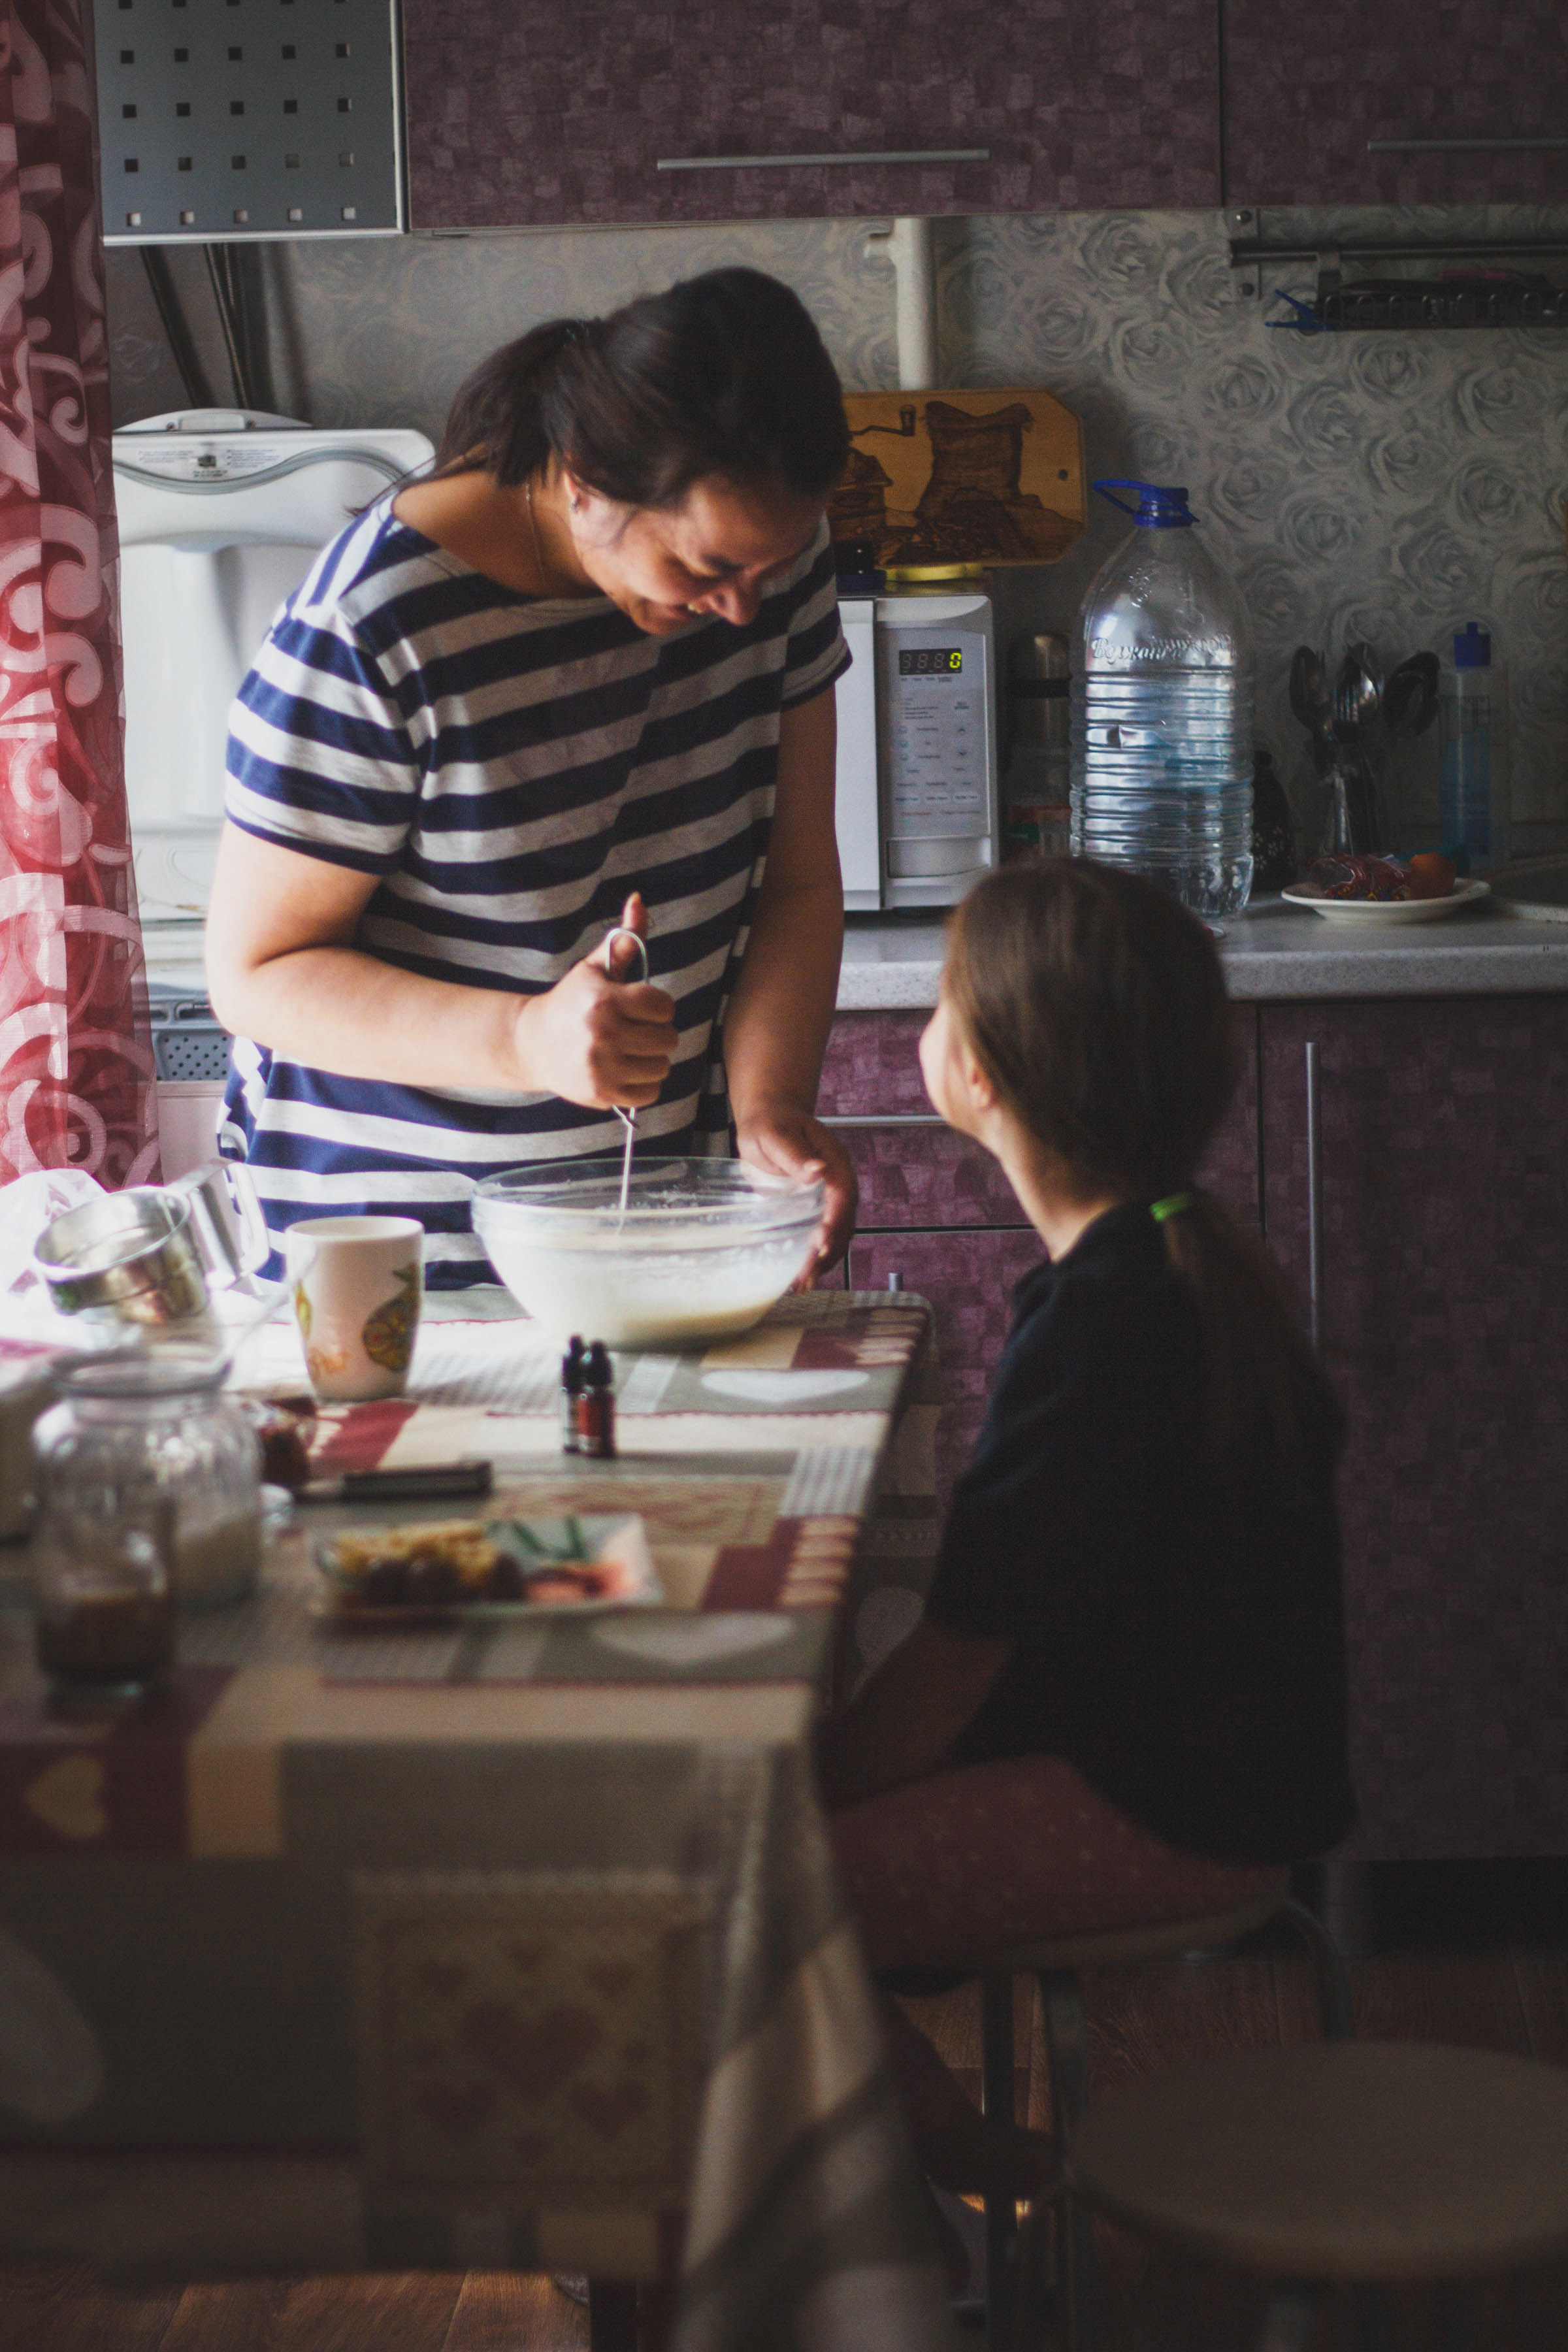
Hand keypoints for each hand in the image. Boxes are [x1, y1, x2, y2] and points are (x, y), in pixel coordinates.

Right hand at [511, 893, 678, 1108]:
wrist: (532, 1043)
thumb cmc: (572, 1001)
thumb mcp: (596, 967)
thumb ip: (625, 938)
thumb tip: (638, 899)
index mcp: (605, 1000)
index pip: (663, 1006)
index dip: (658, 1006)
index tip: (642, 1007)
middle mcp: (603, 1034)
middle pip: (668, 1038)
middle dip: (656, 1033)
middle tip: (635, 1030)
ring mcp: (602, 1068)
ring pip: (662, 1066)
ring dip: (652, 1058)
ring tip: (631, 1050)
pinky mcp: (602, 1094)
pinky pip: (651, 1093)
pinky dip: (645, 1083)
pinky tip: (626, 1070)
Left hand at [734, 1101, 857, 1283]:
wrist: (768, 1123)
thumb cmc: (771, 1124)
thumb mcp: (776, 1134)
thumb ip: (795, 1154)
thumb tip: (817, 1170)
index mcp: (834, 1163)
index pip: (842, 1196)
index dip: (834, 1221)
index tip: (821, 1242)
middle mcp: (836, 1184)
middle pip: (841, 1223)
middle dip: (827, 1251)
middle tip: (806, 1274)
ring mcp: (828, 1200)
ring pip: (835, 1235)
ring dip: (821, 1261)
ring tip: (802, 1284)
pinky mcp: (814, 1211)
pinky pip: (821, 1236)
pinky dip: (813, 1258)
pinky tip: (799, 1276)